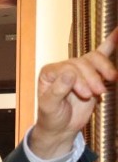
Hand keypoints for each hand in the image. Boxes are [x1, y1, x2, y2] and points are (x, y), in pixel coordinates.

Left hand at [31, 28, 117, 157]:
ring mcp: (78, 69)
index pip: (69, 68)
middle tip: (98, 93)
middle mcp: (63, 68)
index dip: (80, 79)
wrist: (61, 128)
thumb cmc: (51, 118)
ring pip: (94, 59)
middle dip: (93, 78)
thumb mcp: (49, 107)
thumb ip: (57, 91)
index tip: (87, 95)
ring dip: (104, 69)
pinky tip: (117, 33)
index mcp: (49, 73)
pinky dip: (111, 43)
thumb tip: (69, 74)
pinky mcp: (92, 72)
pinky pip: (101, 54)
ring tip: (109, 82)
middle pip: (83, 63)